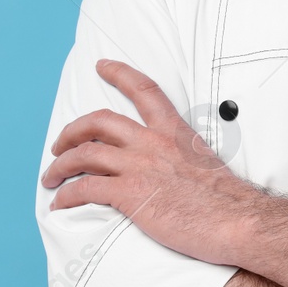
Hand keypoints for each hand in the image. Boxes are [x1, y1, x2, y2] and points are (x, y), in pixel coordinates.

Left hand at [40, 59, 256, 265]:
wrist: (237, 220)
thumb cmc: (227, 200)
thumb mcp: (205, 162)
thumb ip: (182, 157)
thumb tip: (171, 169)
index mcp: (174, 131)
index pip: (144, 90)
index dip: (119, 73)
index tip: (103, 66)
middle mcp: (153, 143)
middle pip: (99, 122)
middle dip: (71, 131)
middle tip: (59, 145)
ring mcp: (140, 167)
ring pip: (84, 154)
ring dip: (60, 165)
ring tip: (50, 177)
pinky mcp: (130, 194)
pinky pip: (85, 189)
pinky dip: (66, 195)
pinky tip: (60, 203)